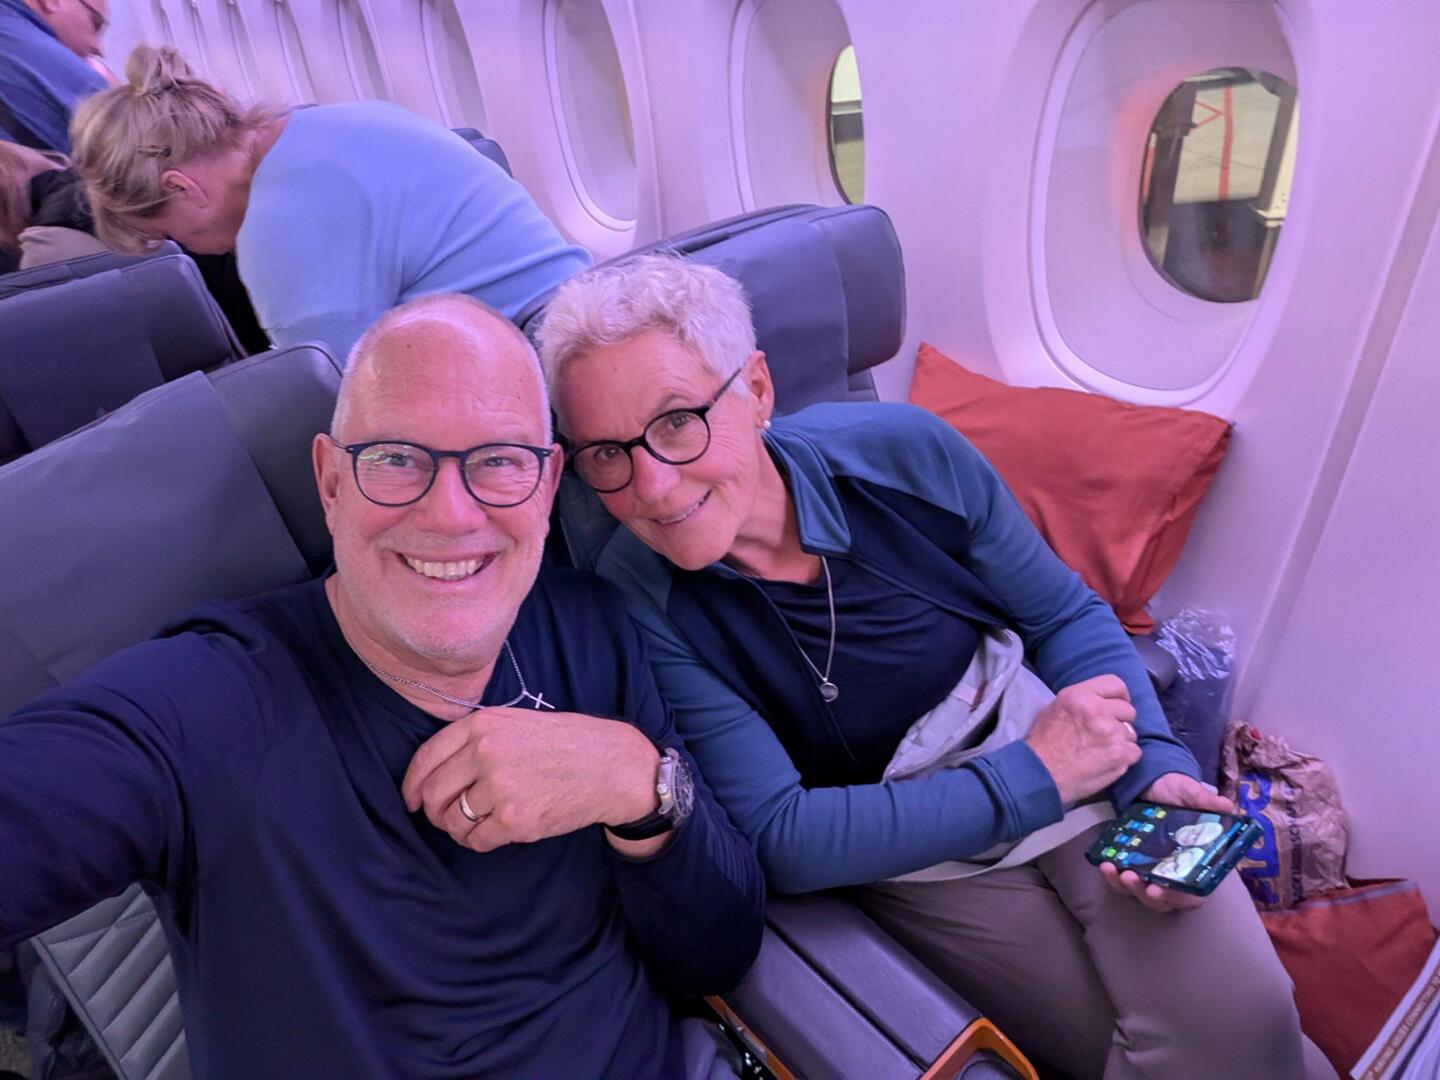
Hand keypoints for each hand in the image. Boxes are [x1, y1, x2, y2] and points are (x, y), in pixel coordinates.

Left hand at [400, 708, 660, 853]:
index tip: (411, 800)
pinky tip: (494, 832)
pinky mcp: (514, 819)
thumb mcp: (517, 721)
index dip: (411, 784)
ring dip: (456, 828)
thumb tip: (435, 771)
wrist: (613, 765)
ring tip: (474, 824)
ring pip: (452, 819)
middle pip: (432, 793)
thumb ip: (477, 737)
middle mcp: (486, 753)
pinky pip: (476, 839)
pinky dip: (479, 840)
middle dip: (434, 810)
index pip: (426, 758)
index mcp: (483, 725)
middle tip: (446, 816)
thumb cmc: (567, 743)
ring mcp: (499, 787)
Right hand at [1025, 675, 1141, 804]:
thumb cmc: (1043, 744)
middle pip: (1128, 710)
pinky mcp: (1119, 754)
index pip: (1115, 684)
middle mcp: (1096, 710)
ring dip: (1121, 742)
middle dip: (1120, 722)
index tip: (1116, 708)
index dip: (1120, 697)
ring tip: (1101, 751)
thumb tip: (1101, 701)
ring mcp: (1110, 732)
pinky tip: (1107, 762)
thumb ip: (1081, 701)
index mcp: (1079, 695)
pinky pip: (1134, 752)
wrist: (1040, 774)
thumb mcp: (1054, 708)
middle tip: (1104, 735)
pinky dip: (1124, 759)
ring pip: (1131, 733)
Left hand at [1099, 773, 1237, 912]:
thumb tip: (1225, 805)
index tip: (1159, 890)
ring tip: (1115, 871)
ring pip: (1142, 893)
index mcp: (1197, 862)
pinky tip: (1106, 864)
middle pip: (1164, 899)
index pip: (1193, 894)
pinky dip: (1113, 877)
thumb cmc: (1178, 791)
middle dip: (1148, 895)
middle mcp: (1176, 872)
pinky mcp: (1134, 863)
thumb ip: (1206, 801)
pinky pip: (1123, 880)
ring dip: (1127, 888)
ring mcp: (1153, 870)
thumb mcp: (1191, 793)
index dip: (1179, 898)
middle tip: (1133, 879)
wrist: (1154, 782)